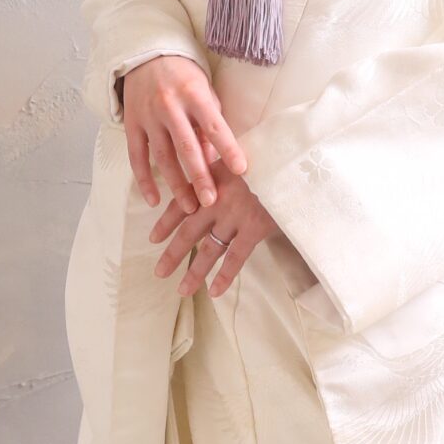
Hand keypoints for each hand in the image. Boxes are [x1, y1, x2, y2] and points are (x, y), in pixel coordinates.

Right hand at [120, 54, 247, 212]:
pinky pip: (137, 157)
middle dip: (200, 177)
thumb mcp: (204, 91)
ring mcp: (148, 117)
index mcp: (194, 95)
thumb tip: (215, 159)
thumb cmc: (184, 77)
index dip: (228, 149)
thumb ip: (210, 122)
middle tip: (211, 201)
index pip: (214, 126)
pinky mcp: (131, 124)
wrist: (145, 56)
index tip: (241, 171)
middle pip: (187, 147)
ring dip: (176, 184)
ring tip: (189, 207)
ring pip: (162, 156)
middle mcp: (170, 106)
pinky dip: (144, 180)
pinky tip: (154, 199)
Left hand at [149, 160, 280, 296]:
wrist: (289, 158)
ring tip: (182, 290)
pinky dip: (224, 276)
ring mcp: (234, 215)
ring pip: (208, 250)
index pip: (181, 204)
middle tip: (159, 272)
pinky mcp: (254, 227)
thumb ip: (222, 165)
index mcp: (210, 179)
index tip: (154, 238)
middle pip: (188, 232)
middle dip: (173, 254)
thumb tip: (210, 172)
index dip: (166, 223)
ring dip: (194, 272)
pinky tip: (214, 292)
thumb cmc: (267, 151)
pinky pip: (235, 257)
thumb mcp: (236, 153)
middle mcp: (216, 199)